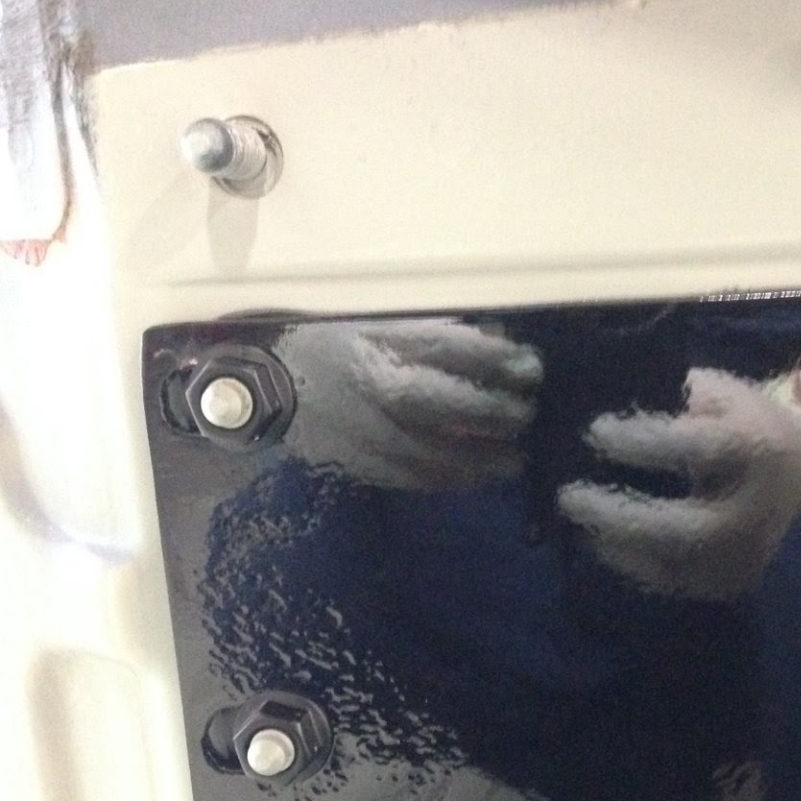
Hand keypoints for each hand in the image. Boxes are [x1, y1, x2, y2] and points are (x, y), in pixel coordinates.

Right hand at [281, 317, 541, 489]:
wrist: (270, 390)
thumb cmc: (333, 344)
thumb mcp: (378, 321)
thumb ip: (433, 331)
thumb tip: (496, 338)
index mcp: (379, 342)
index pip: (449, 348)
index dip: (497, 359)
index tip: (530, 367)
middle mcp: (375, 387)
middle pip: (447, 402)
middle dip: (496, 410)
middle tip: (527, 414)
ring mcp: (369, 432)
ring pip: (438, 451)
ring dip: (485, 458)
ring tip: (516, 457)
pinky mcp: (364, 466)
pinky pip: (419, 478)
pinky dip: (455, 479)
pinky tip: (480, 476)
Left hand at [557, 366, 800, 600]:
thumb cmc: (746, 421)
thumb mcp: (720, 392)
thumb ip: (673, 398)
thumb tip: (605, 402)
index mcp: (758, 448)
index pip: (694, 448)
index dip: (641, 442)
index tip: (595, 431)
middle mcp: (756, 508)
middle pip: (680, 527)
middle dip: (617, 515)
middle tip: (568, 496)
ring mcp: (746, 552)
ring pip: (671, 562)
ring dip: (616, 542)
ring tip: (579, 520)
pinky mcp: (732, 579)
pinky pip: (672, 581)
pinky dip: (632, 563)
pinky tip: (603, 541)